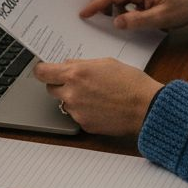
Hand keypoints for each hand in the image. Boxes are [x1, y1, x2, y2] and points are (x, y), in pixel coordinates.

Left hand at [33, 58, 163, 135]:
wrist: (146, 107)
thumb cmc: (131, 82)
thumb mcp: (106, 63)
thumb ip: (83, 64)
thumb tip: (68, 66)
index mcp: (75, 74)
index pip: (42, 72)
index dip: (41, 70)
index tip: (43, 70)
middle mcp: (71, 94)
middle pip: (51, 89)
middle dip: (60, 84)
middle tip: (77, 82)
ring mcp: (77, 111)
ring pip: (65, 104)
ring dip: (73, 99)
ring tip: (96, 96)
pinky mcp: (84, 125)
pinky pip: (77, 116)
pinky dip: (85, 111)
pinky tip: (101, 107)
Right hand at [79, 0, 187, 30]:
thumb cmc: (184, 9)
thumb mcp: (160, 19)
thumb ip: (136, 21)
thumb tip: (116, 22)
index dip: (95, 4)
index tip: (83, 13)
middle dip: (99, 1)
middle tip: (91, 17)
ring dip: (110, 3)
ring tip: (109, 19)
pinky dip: (120, 4)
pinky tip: (124, 16)